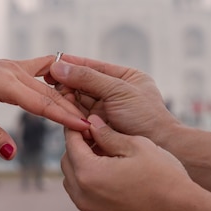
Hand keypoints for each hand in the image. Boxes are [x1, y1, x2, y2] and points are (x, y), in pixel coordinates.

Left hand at [0, 56, 88, 158]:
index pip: (42, 102)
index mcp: (4, 82)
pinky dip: (56, 78)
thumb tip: (13, 154)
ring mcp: (13, 66)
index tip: (86, 127)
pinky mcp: (11, 67)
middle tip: (96, 125)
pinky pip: (41, 69)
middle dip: (73, 109)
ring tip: (87, 109)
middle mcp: (12, 70)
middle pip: (50, 93)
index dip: (65, 117)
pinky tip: (68, 84)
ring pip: (48, 82)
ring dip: (67, 96)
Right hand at [49, 55, 180, 143]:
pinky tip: (61, 109)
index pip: (94, 67)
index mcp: (125, 78)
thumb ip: (88, 78)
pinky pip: (80, 117)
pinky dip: (70, 113)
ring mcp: (107, 112)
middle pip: (84, 84)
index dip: (73, 64)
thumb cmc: (146, 116)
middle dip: (67, 82)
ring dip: (67, 98)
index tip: (53, 63)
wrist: (160, 147)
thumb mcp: (118, 91)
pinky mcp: (100, 129)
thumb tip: (59, 66)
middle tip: (50, 81)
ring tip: (55, 95)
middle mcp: (115, 93)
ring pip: (79, 101)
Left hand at [62, 115, 195, 210]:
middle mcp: (84, 197)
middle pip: (68, 164)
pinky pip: (88, 201)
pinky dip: (94, 188)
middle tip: (98, 138)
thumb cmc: (163, 176)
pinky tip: (115, 180)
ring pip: (75, 184)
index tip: (85, 121)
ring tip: (108, 158)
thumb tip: (92, 123)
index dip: (77, 128)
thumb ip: (108, 134)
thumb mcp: (136, 145)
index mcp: (89, 174)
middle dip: (79, 148)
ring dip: (85, 168)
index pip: (71, 143)